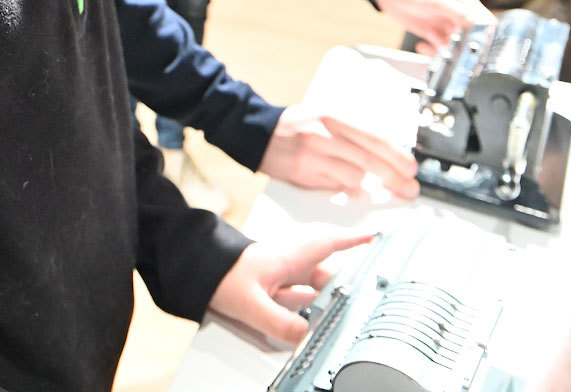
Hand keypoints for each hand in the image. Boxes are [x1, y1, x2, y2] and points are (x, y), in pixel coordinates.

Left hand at [209, 232, 373, 344]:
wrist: (195, 269)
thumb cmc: (220, 273)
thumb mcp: (251, 303)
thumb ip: (279, 321)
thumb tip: (304, 333)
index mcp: (289, 256)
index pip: (329, 243)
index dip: (354, 239)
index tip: (375, 236)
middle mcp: (288, 260)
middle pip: (326, 269)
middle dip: (345, 281)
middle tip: (364, 291)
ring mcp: (280, 271)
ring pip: (313, 281)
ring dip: (327, 294)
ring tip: (341, 310)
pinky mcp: (271, 283)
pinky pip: (300, 291)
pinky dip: (311, 302)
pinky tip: (313, 316)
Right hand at [259, 105, 417, 197]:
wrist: (255, 130)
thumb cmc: (297, 124)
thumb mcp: (326, 117)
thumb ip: (352, 132)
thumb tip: (385, 151)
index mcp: (333, 117)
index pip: (374, 138)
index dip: (396, 155)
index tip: (411, 168)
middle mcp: (324, 134)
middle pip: (369, 160)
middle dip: (394, 177)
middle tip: (409, 188)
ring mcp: (312, 155)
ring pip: (354, 177)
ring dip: (369, 185)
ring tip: (380, 189)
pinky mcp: (302, 173)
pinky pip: (334, 187)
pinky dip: (347, 189)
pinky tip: (354, 191)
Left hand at [372, 0, 492, 52]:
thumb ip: (457, 10)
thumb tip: (478, 22)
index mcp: (466, 4)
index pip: (486, 24)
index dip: (486, 38)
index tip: (477, 48)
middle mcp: (459, 17)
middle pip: (472, 40)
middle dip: (464, 48)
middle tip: (450, 48)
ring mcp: (446, 26)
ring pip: (455, 48)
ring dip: (445, 49)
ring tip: (431, 38)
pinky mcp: (433, 34)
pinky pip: (439, 49)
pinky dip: (431, 52)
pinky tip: (421, 45)